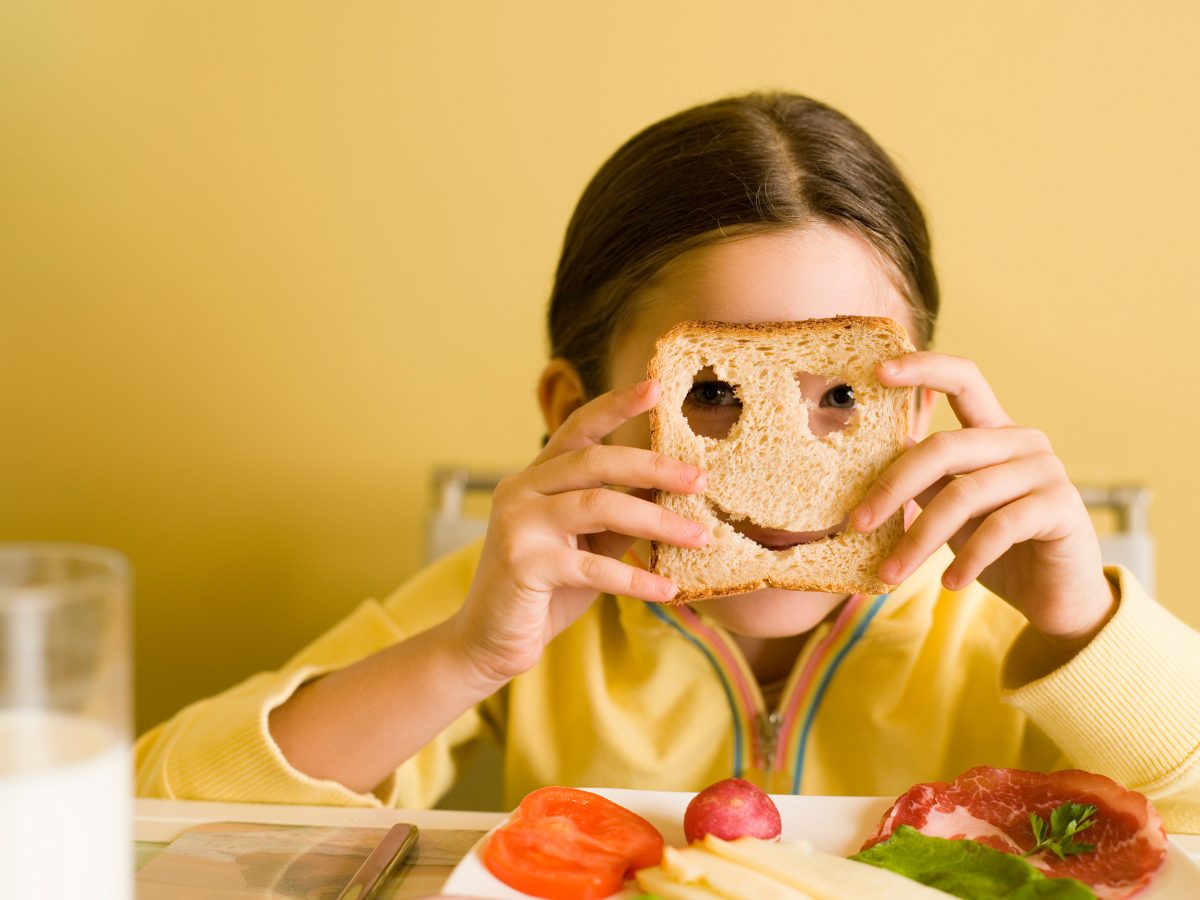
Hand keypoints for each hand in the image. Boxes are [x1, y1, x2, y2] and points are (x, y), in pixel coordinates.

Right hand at [452, 379, 709, 685]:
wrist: (487, 643)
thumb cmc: (544, 592)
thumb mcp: (588, 546)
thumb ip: (620, 515)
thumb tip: (673, 489)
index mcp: (536, 477)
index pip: (578, 428)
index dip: (616, 405)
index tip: (656, 387)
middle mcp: (521, 489)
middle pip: (595, 461)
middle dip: (653, 466)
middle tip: (700, 479)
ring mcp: (518, 523)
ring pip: (598, 506)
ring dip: (657, 522)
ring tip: (700, 536)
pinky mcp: (523, 563)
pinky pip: (591, 565)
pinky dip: (634, 578)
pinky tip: (667, 588)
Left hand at [852, 352, 1115, 644]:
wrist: (1057, 595)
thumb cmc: (995, 548)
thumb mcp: (951, 510)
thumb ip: (924, 481)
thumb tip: (869, 460)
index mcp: (993, 431)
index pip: (963, 380)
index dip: (923, 368)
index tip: (876, 370)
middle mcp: (1023, 441)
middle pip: (945, 447)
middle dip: (893, 487)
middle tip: (857, 524)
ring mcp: (1046, 471)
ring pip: (966, 495)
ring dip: (920, 539)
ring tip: (892, 572)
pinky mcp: (1062, 507)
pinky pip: (1000, 528)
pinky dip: (968, 558)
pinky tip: (950, 582)